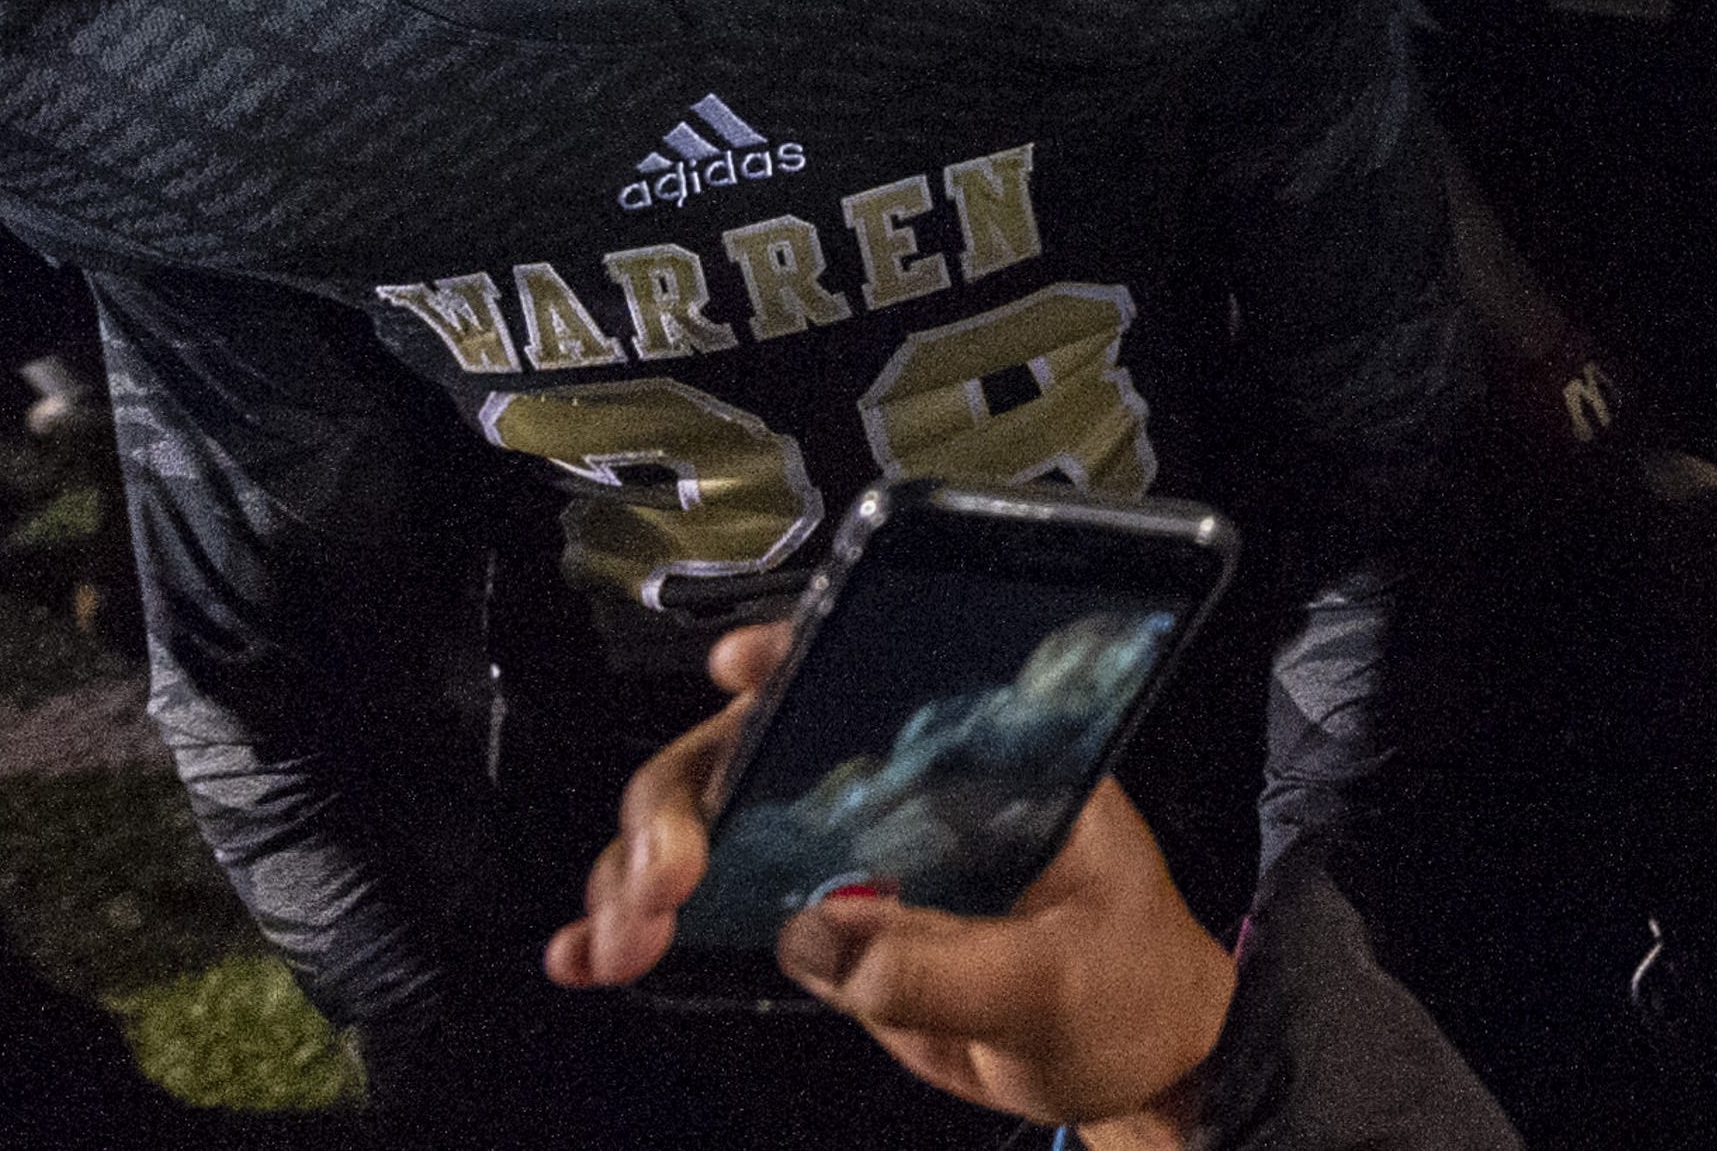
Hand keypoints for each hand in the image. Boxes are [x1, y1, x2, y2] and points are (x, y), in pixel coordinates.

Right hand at [546, 624, 1234, 1139]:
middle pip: (755, 747)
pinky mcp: (818, 918)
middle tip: (662, 885)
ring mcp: (846, 843)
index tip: (742, 668)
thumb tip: (813, 934)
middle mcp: (896, 776)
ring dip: (639, 870)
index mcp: (978, 753)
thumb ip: (943, 961)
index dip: (797, 653)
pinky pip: (718, 906)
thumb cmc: (1127, 989)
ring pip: (710, 821)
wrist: (1134, 1063)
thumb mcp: (1057, 979)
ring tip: (612, 943)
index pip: (875, 670)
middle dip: (681, 802)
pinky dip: (637, 923)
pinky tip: (582, 955)